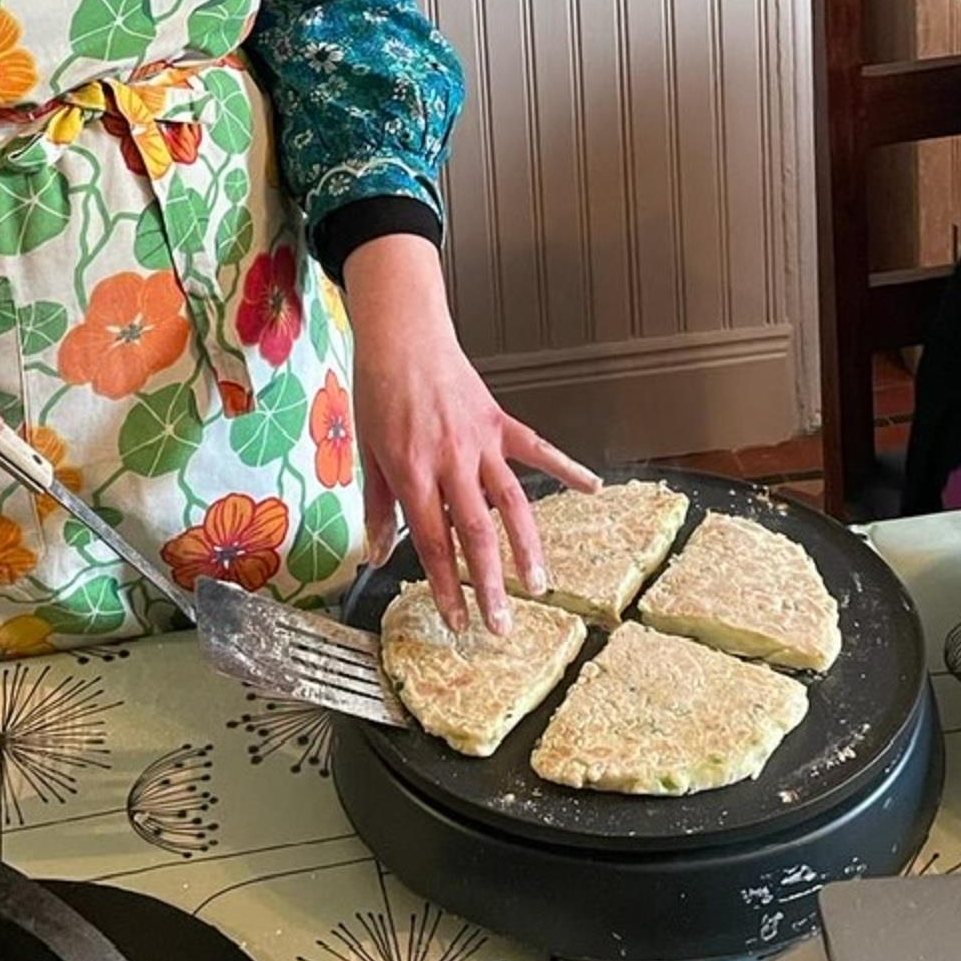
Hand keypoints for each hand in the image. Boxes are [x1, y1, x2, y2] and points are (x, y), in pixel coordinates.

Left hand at [343, 235, 600, 634]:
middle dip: (489, 584)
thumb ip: (379, 508)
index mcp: (414, 472)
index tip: (456, 621)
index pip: (432, 543)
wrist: (402, 336)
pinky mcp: (501, 422)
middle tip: (501, 624)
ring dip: (527, 547)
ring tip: (538, 585)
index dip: (445, 587)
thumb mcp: (368, 454)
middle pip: (476, 534)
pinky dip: (567, 468)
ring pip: (512, 502)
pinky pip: (539, 450)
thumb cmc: (380, 392)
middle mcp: (451, 461)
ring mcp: (481, 442)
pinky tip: (592, 488)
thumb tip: (377, 557)